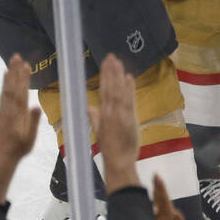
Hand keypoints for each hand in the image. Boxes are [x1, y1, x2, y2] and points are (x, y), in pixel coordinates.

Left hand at [0, 54, 40, 203]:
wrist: (3, 154)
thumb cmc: (20, 147)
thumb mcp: (30, 138)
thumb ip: (33, 122)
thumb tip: (36, 107)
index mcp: (19, 113)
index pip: (22, 91)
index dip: (24, 78)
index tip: (26, 65)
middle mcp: (10, 108)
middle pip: (14, 86)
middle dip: (16, 70)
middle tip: (17, 56)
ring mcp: (5, 108)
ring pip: (8, 87)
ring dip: (11, 73)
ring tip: (12, 60)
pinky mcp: (2, 110)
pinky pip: (3, 92)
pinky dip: (5, 82)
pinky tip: (6, 75)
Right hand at [88, 54, 138, 192]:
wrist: (119, 162)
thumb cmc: (109, 148)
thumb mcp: (99, 132)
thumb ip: (94, 118)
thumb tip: (89, 107)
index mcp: (102, 114)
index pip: (103, 90)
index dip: (104, 76)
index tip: (105, 63)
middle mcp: (111, 112)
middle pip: (110, 88)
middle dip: (111, 71)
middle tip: (111, 56)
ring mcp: (121, 115)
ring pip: (119, 91)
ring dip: (118, 76)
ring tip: (118, 62)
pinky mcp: (130, 119)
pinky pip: (129, 100)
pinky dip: (129, 88)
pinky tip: (129, 77)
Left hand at [152, 174, 189, 219]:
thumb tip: (176, 212)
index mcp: (167, 219)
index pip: (164, 199)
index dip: (161, 187)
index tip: (158, 175)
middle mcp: (161, 219)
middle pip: (159, 199)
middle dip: (157, 186)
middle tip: (155, 174)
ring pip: (156, 203)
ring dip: (156, 193)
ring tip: (155, 184)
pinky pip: (157, 209)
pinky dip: (156, 201)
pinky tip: (155, 200)